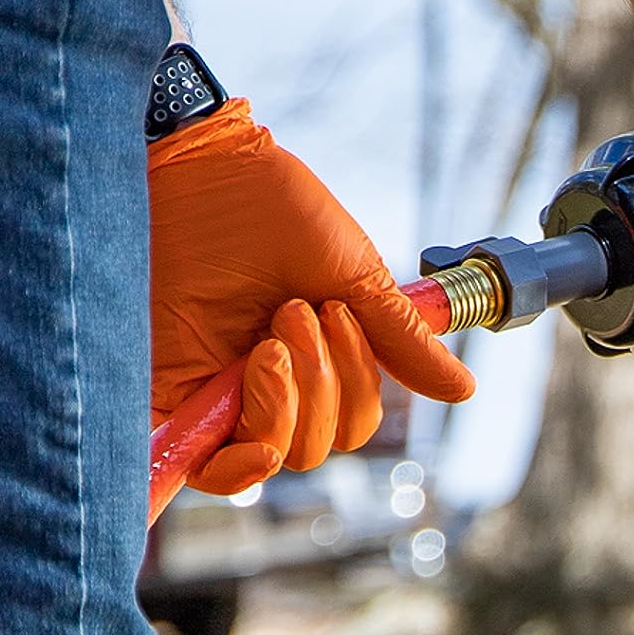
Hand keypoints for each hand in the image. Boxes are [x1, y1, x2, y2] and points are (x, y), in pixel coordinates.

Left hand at [147, 100, 473, 496]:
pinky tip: (258, 419)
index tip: (338, 314)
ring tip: (270, 335)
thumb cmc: (261, 202)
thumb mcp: (350, 272)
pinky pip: (217, 473)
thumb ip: (401, 338)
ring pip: (281, 455)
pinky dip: (246, 464)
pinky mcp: (171, 399)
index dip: (358, 386)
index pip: (350, 421)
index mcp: (310, 356)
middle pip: (321, 447)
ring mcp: (217, 392)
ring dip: (291, 402)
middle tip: (296, 314)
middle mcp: (265, 382)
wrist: (189, 161)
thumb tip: (462, 390)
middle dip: (325, 386)